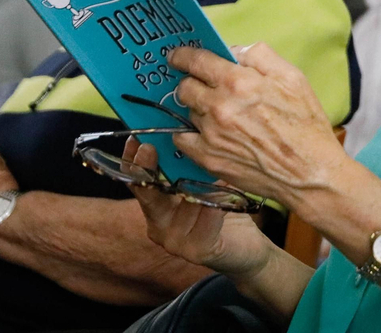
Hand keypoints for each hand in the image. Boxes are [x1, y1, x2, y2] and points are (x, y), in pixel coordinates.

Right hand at [125, 140, 271, 278]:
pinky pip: (207, 218)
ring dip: (198, 181)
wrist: (246, 249)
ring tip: (212, 161)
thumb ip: (188, 167)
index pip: (139, 183)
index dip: (134, 162)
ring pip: (183, 202)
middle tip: (148, 148)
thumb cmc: (222, 210)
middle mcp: (160, 226)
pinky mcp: (197, 250)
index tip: (134, 139)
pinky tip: (227, 189)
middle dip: (147, 170)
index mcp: (157, 209)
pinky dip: (218, 202)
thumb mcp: (202, 184)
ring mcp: (175, 241)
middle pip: (148, 196)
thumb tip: (183, 131)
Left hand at [169, 43, 344, 204]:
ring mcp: (211, 135)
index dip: (182, 56)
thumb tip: (234, 51)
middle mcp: (219, 107)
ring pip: (187, 112)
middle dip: (192, 82)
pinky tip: (206, 134)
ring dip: (198, 109)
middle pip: (185, 86)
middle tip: (206, 87)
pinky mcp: (208, 159)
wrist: (310, 173)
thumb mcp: (293, 77)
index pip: (196, 61)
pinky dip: (190, 134)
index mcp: (239, 82)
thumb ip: (260, 56)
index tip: (178, 56)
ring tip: (220, 115)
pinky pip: (182, 140)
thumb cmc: (306, 124)